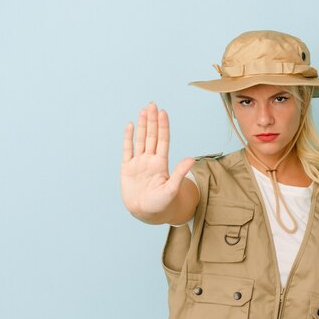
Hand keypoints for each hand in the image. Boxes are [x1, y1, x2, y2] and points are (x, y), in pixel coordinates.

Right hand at [121, 102, 193, 218]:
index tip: (163, 112)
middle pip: (152, 136)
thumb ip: (179, 173)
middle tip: (152, 104)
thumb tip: (191, 159)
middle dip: (152, 120)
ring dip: (143, 125)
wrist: (146, 213)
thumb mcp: (172, 189)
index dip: (163, 126)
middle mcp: (150, 160)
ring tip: (144, 110)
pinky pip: (127, 150)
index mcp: (161, 163)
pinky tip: (131, 126)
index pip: (163, 140)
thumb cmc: (162, 204)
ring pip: (141, 140)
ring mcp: (139, 163)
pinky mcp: (127, 169)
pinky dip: (128, 138)